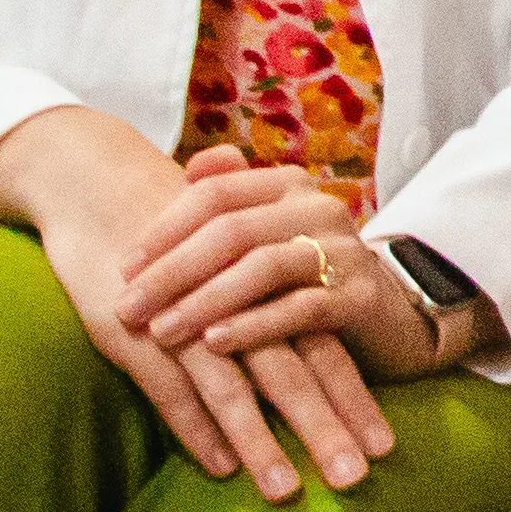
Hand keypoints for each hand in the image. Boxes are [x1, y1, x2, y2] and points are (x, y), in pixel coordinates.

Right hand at [0, 112, 393, 500]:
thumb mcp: (231, 261)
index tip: (387, 445)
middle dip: (326, 429)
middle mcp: (236, 304)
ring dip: (264, 443)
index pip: (322, 348)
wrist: (101, 184)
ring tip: (289, 491)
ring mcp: (187, 320)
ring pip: (235, 390)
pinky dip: (198, 429)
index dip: (355, 397)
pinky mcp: (137, 333)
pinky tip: (221, 467)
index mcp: (266, 286)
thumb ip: (266, 303)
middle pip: (291, 374)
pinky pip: (173, 389)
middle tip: (358, 480)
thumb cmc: (175, 230)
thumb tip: (307, 356)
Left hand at [126, 144, 458, 391]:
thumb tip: (189, 168)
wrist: (388, 314)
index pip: (214, 193)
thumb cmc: (306, 276)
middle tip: (129, 308)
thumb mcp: (269, 232)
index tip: (123, 268)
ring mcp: (342, 250)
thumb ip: (231, 199)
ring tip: (162, 331)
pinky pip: (299, 309)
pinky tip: (215, 343)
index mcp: (288, 185)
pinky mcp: (359, 296)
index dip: (163, 229)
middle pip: (231, 230)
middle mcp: (318, 207)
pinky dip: (252, 326)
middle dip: (172, 271)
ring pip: (262, 268)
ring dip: (203, 302)